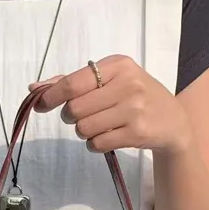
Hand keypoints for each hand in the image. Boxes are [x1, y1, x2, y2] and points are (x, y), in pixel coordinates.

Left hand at [32, 56, 191, 155]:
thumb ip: (73, 83)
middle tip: (84, 116)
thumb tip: (35, 88)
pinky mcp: (136, 132)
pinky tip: (108, 136)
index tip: (41, 104)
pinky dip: (95, 144)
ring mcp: (133, 109)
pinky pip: (97, 143)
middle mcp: (127, 84)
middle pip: (75, 108)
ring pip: (84, 128)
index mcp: (117, 65)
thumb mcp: (110, 81)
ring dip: (84, 132)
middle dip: (72, 117)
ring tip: (99, 126)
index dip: (51, 96)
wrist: (173, 121)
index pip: (73, 82)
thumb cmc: (136, 97)